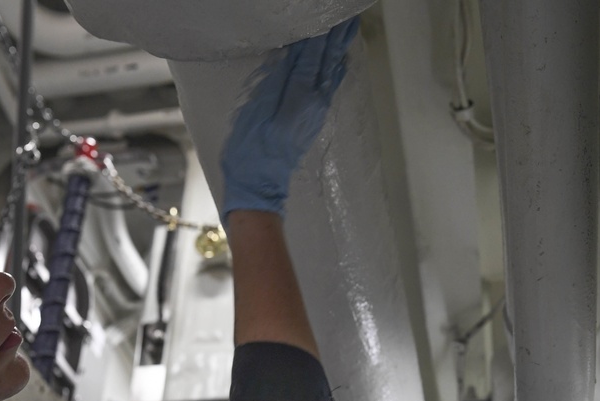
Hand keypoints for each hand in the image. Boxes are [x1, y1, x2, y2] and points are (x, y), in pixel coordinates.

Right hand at [220, 17, 359, 223]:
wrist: (258, 185)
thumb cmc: (250, 149)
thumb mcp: (257, 110)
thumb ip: (277, 81)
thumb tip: (293, 55)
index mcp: (299, 95)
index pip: (311, 56)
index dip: (320, 35)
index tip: (329, 17)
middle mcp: (314, 102)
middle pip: (328, 62)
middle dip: (337, 38)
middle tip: (349, 17)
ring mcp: (316, 113)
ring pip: (331, 74)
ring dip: (339, 51)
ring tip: (348, 30)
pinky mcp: (312, 121)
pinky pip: (329, 88)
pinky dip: (335, 72)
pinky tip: (339, 64)